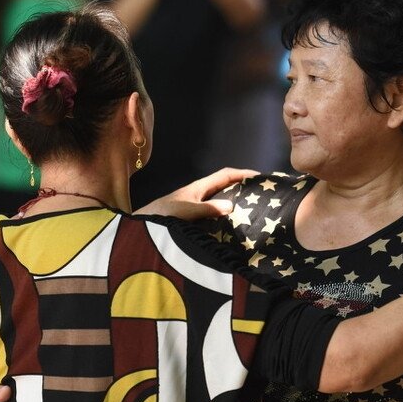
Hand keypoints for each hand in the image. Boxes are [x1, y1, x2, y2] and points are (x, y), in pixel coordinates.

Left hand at [135, 167, 257, 218]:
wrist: (140, 228)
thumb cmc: (160, 216)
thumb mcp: (185, 211)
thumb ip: (207, 209)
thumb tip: (231, 205)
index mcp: (198, 187)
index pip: (224, 175)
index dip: (242, 173)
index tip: (260, 176)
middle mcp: (198, 194)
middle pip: (225, 186)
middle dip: (242, 187)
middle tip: (262, 194)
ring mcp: (195, 206)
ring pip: (220, 201)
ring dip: (235, 203)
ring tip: (253, 211)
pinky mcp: (191, 219)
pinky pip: (214, 214)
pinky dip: (225, 216)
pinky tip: (232, 227)